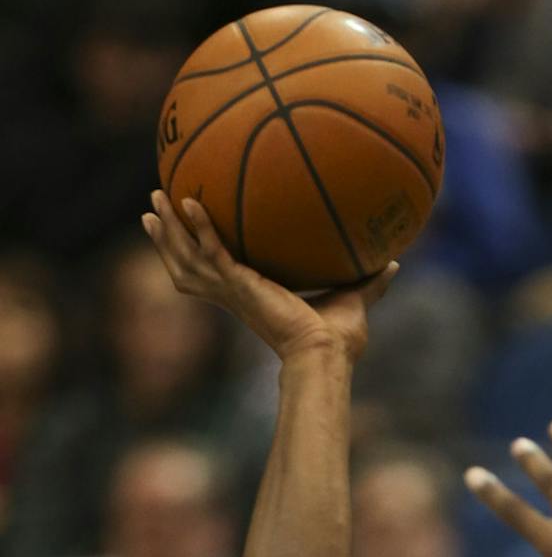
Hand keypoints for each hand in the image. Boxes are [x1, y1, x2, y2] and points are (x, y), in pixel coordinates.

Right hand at [141, 190, 396, 364]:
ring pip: (187, 259)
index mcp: (251, 296)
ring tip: (152, 201)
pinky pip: (212, 251)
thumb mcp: (355, 299)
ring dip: (168, 231)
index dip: (197, 252)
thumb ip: (371, 280)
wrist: (329, 355)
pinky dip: (198, 227)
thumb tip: (396, 263)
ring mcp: (234, 291)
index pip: (215, 273)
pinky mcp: (240, 286)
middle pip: (187, 265)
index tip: (185, 229)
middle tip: (151, 209)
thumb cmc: (340, 340)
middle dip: (167, 239)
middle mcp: (235, 295)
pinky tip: (188, 201)